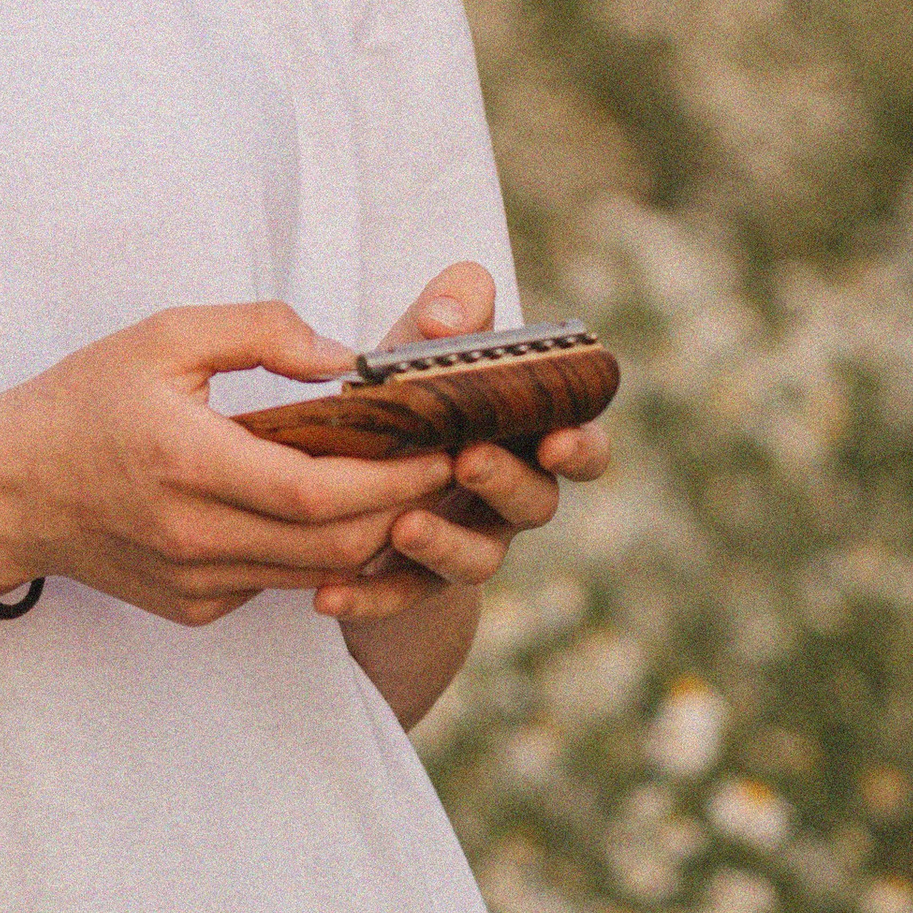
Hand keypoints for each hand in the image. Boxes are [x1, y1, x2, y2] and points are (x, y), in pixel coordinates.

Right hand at [0, 303, 461, 627]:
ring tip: (403, 485)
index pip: (319, 491)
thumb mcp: (162, 336)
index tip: (439, 447)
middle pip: (335, 544)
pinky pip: (277, 584)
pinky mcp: (194, 607)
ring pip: (316, 573)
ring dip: (368, 535)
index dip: (393, 477)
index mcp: (187, 461)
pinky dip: (314, 552)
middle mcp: (195, 536)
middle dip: (402, 508)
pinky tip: (327, 511)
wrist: (7, 489)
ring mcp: (195, 582)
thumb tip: (343, 358)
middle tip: (441, 466)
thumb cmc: (84, 400)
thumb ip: (258, 332)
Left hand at [309, 262, 611, 627]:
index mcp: (528, 435)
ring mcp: (469, 543)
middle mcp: (511, 496)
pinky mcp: (418, 583)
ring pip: (477, 559)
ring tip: (403, 526)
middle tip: (469, 460)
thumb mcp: (425, 346)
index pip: (583, 444)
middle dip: (505, 480)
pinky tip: (329, 595)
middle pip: (534, 501)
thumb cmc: (411, 393)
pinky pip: (402, 598)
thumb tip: (446, 320)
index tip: (558, 437)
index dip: (581, 446)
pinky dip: (370, 599)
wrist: (362, 469)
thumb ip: (449, 313)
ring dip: (444, 544)